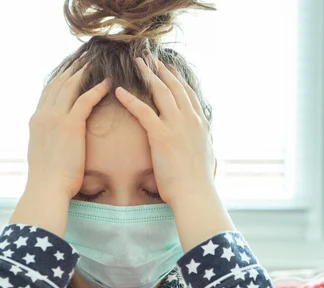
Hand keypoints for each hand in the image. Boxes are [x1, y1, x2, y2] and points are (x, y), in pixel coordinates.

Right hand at [26, 56, 111, 198]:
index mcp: (36, 121)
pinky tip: (108, 83)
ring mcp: (55, 118)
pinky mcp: (70, 125)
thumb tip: (53, 144)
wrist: (46, 188)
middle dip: (71, 69)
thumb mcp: (43, 155)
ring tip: (96, 63)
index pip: (48, 92)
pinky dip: (97, 89)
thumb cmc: (48, 180)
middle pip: (58, 83)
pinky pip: (85, 100)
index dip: (60, 78)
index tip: (70, 70)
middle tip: (84, 58)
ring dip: (83, 72)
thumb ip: (47, 142)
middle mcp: (43, 115)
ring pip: (70, 86)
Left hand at [114, 57, 215, 204]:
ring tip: (137, 63)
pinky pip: (143, 112)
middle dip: (161, 70)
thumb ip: (200, 143)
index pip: (188, 94)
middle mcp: (190, 119)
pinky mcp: (162, 136)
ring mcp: (177, 126)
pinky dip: (130, 100)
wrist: (195, 193)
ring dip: (148, 75)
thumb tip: (199, 142)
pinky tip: (119, 92)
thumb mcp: (204, 156)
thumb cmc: (196, 182)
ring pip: (161, 92)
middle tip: (150, 58)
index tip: (168, 68)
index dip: (177, 79)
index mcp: (200, 124)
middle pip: (174, 87)